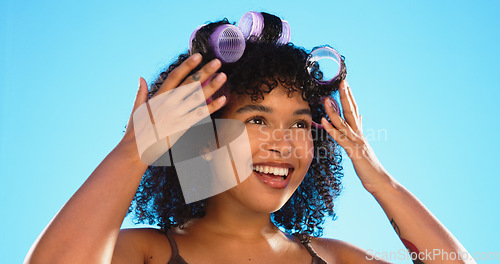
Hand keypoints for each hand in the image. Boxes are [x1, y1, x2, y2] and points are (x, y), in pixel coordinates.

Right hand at [117, 54, 227, 162]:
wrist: (136, 149)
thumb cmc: (136, 130)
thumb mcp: (137, 109)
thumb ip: (141, 92)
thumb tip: (141, 77)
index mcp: (159, 96)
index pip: (175, 76)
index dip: (187, 65)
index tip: (198, 56)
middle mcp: (169, 102)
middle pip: (190, 83)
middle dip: (204, 71)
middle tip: (217, 62)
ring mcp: (176, 114)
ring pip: (197, 97)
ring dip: (212, 86)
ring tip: (223, 76)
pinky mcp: (182, 126)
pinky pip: (200, 114)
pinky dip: (212, 106)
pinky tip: (222, 99)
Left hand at [321, 80, 392, 194]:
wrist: (379, 181)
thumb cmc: (369, 167)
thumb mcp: (362, 148)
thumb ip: (359, 133)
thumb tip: (360, 119)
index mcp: (360, 133)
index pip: (354, 111)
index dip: (350, 97)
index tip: (345, 84)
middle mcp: (359, 134)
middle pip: (351, 111)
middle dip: (346, 96)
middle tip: (342, 81)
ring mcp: (357, 142)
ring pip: (344, 123)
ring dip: (334, 110)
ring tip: (327, 98)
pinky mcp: (353, 151)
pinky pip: (340, 138)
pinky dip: (331, 129)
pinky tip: (324, 120)